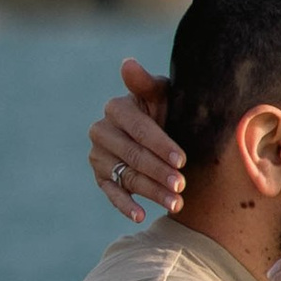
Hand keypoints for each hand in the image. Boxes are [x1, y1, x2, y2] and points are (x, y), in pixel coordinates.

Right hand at [90, 59, 184, 222]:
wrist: (160, 128)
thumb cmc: (164, 108)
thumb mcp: (160, 93)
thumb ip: (145, 82)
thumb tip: (128, 63)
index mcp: (116, 108)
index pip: (140, 130)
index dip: (161, 145)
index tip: (182, 160)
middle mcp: (101, 130)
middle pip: (134, 156)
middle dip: (160, 172)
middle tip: (182, 186)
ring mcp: (99, 155)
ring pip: (127, 177)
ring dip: (152, 192)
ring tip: (177, 204)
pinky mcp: (100, 176)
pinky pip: (111, 193)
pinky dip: (125, 205)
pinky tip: (141, 216)